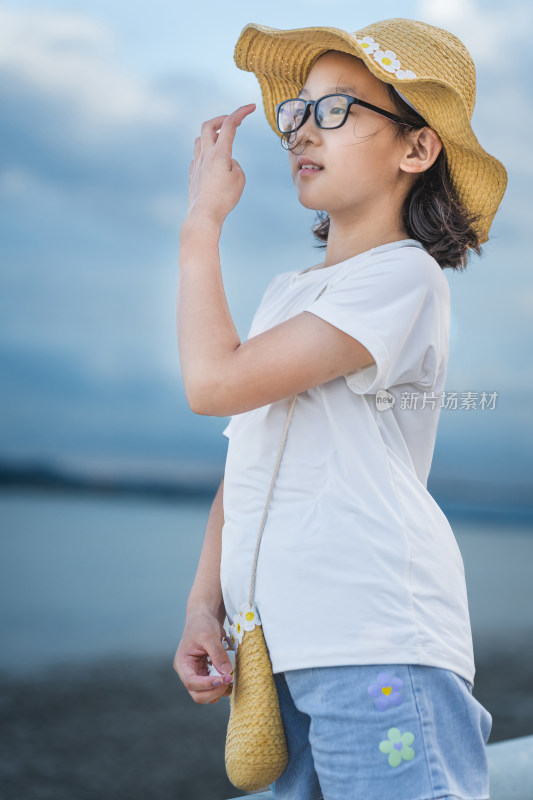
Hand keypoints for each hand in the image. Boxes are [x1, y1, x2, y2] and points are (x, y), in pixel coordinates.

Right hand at [173, 609, 233, 703]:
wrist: (204, 617)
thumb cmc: (202, 624)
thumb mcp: (209, 635)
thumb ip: (217, 654)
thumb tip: (226, 672)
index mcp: (182, 664)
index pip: (191, 682)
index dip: (206, 685)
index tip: (222, 679)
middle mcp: (188, 673)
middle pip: (197, 695)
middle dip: (214, 691)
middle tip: (229, 680)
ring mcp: (197, 675)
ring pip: (206, 696)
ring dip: (219, 692)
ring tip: (231, 679)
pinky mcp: (207, 675)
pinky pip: (213, 688)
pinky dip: (222, 688)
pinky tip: (230, 678)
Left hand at [186, 103, 255, 225]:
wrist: (203, 215)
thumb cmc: (224, 199)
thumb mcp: (239, 179)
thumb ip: (235, 164)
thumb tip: (227, 161)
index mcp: (219, 153)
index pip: (230, 124)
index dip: (241, 112)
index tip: (251, 107)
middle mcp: (205, 155)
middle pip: (209, 125)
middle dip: (221, 119)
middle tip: (232, 122)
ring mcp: (196, 164)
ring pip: (200, 139)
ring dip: (212, 135)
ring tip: (222, 142)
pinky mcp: (193, 174)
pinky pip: (198, 157)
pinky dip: (206, 153)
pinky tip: (213, 163)